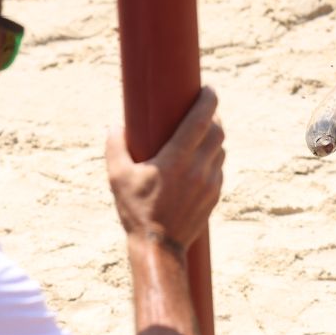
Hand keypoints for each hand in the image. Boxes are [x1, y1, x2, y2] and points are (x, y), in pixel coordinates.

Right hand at [106, 86, 225, 254]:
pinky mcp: (214, 195)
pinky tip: (201, 157)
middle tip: (202, 108)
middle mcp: (198, 168)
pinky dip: (213, 157)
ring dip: (214, 136)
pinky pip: (219, 168)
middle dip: (213, 115)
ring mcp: (210, 182)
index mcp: (177, 158)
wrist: (159, 245)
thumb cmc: (135, 210)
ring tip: (201, 131)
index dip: (209, 100)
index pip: (202, 120)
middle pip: (217, 131)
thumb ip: (115, 147)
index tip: (208, 89)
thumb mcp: (118, 177)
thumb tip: (115, 124)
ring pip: (220, 149)